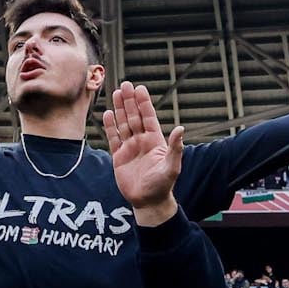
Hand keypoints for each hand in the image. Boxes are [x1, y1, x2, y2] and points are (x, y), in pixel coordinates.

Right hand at [101, 82, 184, 224]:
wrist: (148, 202)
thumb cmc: (162, 186)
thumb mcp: (172, 167)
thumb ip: (175, 148)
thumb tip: (180, 129)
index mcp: (155, 141)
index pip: (148, 117)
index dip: (144, 103)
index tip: (140, 89)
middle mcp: (142, 141)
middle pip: (134, 117)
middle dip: (129, 101)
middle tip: (125, 85)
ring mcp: (130, 148)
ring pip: (123, 124)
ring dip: (120, 109)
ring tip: (116, 93)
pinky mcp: (119, 157)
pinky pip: (113, 138)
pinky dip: (110, 126)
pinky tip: (107, 114)